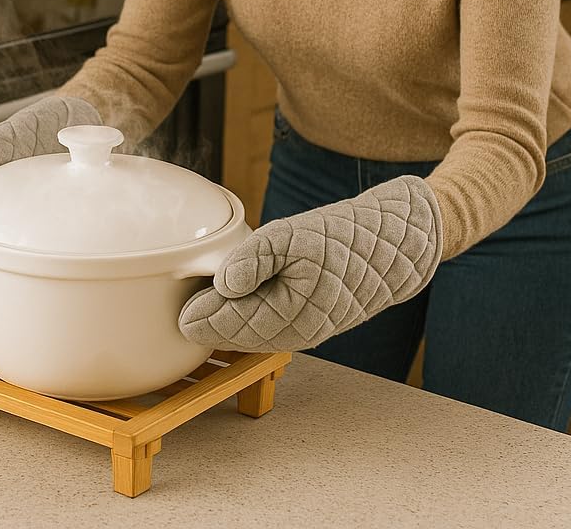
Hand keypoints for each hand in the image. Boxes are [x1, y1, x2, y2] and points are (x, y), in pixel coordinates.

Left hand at [178, 175, 441, 351]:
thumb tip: (222, 284)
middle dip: (207, 319)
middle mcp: (293, 333)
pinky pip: (265, 325)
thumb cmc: (345, 237)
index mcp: (289, 318)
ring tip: (199, 297)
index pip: (228, 327)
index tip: (177, 305)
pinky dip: (244, 313)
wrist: (393, 244)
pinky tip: (232, 296)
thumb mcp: (293, 235)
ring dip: (224, 318)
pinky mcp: (306, 319)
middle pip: (235, 335)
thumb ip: (253, 259)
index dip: (198, 315)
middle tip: (178, 300)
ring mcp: (301, 330)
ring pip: (249, 332)